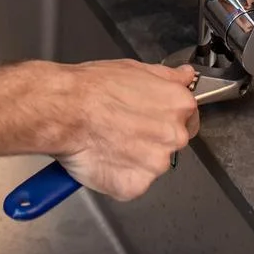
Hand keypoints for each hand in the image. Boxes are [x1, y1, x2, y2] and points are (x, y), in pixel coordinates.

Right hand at [41, 60, 200, 200]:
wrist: (65, 110)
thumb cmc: (94, 88)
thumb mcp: (136, 69)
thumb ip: (167, 77)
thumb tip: (185, 76)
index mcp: (179, 106)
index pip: (188, 118)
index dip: (165, 118)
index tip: (147, 117)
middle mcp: (175, 137)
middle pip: (171, 144)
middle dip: (151, 139)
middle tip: (122, 129)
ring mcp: (156, 164)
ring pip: (151, 165)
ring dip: (134, 159)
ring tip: (108, 142)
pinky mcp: (136, 185)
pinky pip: (132, 183)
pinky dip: (118, 176)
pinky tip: (103, 158)